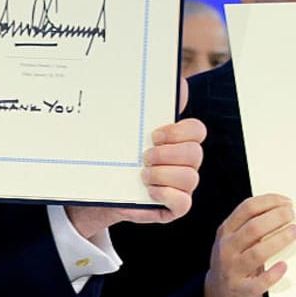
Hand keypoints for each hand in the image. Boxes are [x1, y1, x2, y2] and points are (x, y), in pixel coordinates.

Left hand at [65, 116, 205, 237]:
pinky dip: (166, 194)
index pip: (197, 130)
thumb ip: (141, 112)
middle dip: (166, 154)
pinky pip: (184, 202)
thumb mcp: (123, 133)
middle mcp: (184, 163)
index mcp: (176, 142)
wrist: (99, 188)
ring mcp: (181, 186)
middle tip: (144, 157)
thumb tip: (170, 89)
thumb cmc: (115, 158)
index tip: (153, 136)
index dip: (179, 131)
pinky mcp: (174, 207)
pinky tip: (149, 191)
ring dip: (162, 175)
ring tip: (142, 175)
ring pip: (190, 177)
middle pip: (195, 153)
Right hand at [203, 194, 295, 296]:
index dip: (268, 202)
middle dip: (276, 218)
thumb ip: (249, 227)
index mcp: (225, 232)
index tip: (286, 201)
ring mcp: (233, 269)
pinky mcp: (243, 289)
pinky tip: (283, 266)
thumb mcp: (233, 242)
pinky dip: (274, 273)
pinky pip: (260, 281)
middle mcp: (227, 249)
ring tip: (294, 232)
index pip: (246, 209)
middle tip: (292, 214)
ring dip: (279, 240)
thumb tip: (280, 211)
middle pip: (253, 227)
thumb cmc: (232, 266)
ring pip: (257, 252)